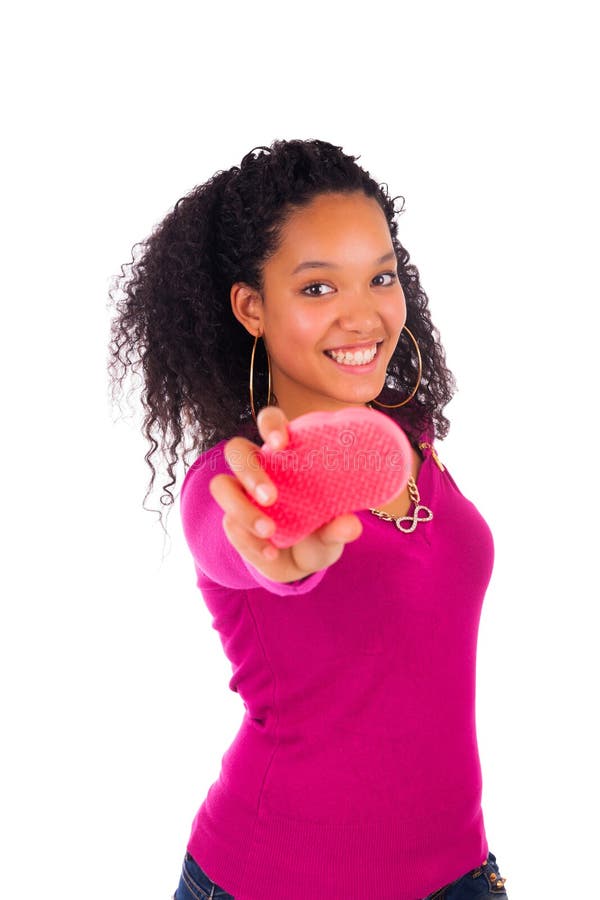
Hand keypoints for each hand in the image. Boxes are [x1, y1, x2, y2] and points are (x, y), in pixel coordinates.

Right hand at [208, 405, 362, 582]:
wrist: (300, 567)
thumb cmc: (318, 534)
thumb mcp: (332, 533)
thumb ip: (338, 528)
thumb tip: (350, 525)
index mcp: (287, 455)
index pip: (271, 422)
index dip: (270, 425)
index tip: (281, 442)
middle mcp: (259, 469)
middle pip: (236, 450)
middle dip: (249, 471)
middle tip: (271, 497)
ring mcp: (241, 495)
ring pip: (221, 486)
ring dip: (242, 508)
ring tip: (269, 531)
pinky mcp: (232, 522)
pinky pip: (230, 526)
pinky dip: (250, 542)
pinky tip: (271, 553)